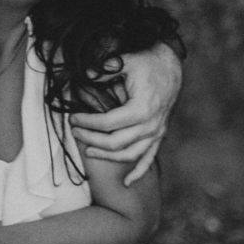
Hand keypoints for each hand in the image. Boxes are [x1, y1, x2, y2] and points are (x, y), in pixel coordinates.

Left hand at [70, 42, 181, 184]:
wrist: (170, 66)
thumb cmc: (146, 62)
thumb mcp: (125, 61)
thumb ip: (103, 70)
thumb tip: (84, 75)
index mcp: (142, 109)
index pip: (108, 124)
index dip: (88, 123)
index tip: (73, 118)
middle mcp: (152, 125)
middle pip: (116, 143)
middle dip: (91, 140)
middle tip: (75, 132)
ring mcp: (157, 132)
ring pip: (130, 154)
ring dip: (108, 157)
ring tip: (88, 152)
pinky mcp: (159, 135)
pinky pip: (149, 158)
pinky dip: (138, 172)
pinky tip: (126, 182)